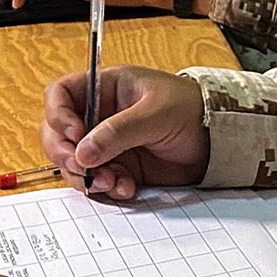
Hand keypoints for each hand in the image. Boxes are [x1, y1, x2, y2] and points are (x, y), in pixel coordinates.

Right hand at [41, 66, 208, 200]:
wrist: (218, 142)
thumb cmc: (192, 110)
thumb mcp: (156, 113)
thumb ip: (119, 131)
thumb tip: (84, 152)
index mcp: (105, 88)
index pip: (61, 94)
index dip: (58, 114)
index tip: (74, 134)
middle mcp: (99, 115)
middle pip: (57, 133)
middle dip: (65, 153)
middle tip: (83, 168)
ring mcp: (107, 144)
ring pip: (73, 162)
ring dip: (86, 177)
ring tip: (112, 182)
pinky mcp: (118, 168)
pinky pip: (96, 181)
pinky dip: (106, 189)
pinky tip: (127, 187)